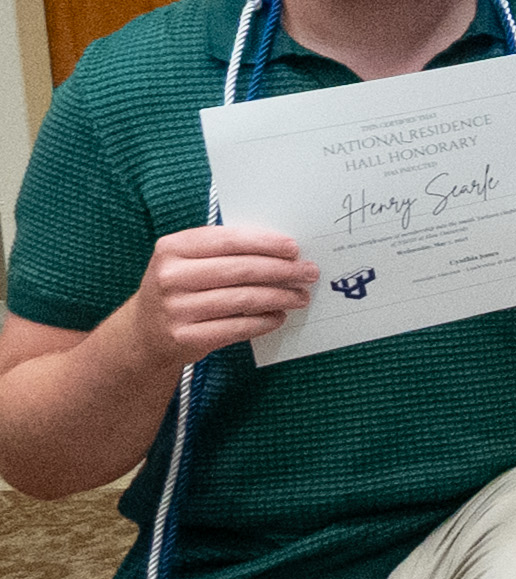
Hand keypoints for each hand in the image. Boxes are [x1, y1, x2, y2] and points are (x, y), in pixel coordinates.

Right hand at [123, 224, 315, 369]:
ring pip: (243, 299)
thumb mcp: (187, 260)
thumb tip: (281, 250)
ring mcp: (175, 309)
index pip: (229, 240)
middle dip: (282, 270)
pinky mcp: (184, 337)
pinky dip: (263, 321)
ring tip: (301, 296)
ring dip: (280, 297)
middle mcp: (170, 277)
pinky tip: (278, 316)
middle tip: (308, 272)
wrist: (143, 332)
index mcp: (172, 248)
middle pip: (241, 270)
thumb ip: (223, 250)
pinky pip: (236, 327)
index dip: (266, 243)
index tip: (294, 248)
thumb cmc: (179, 287)